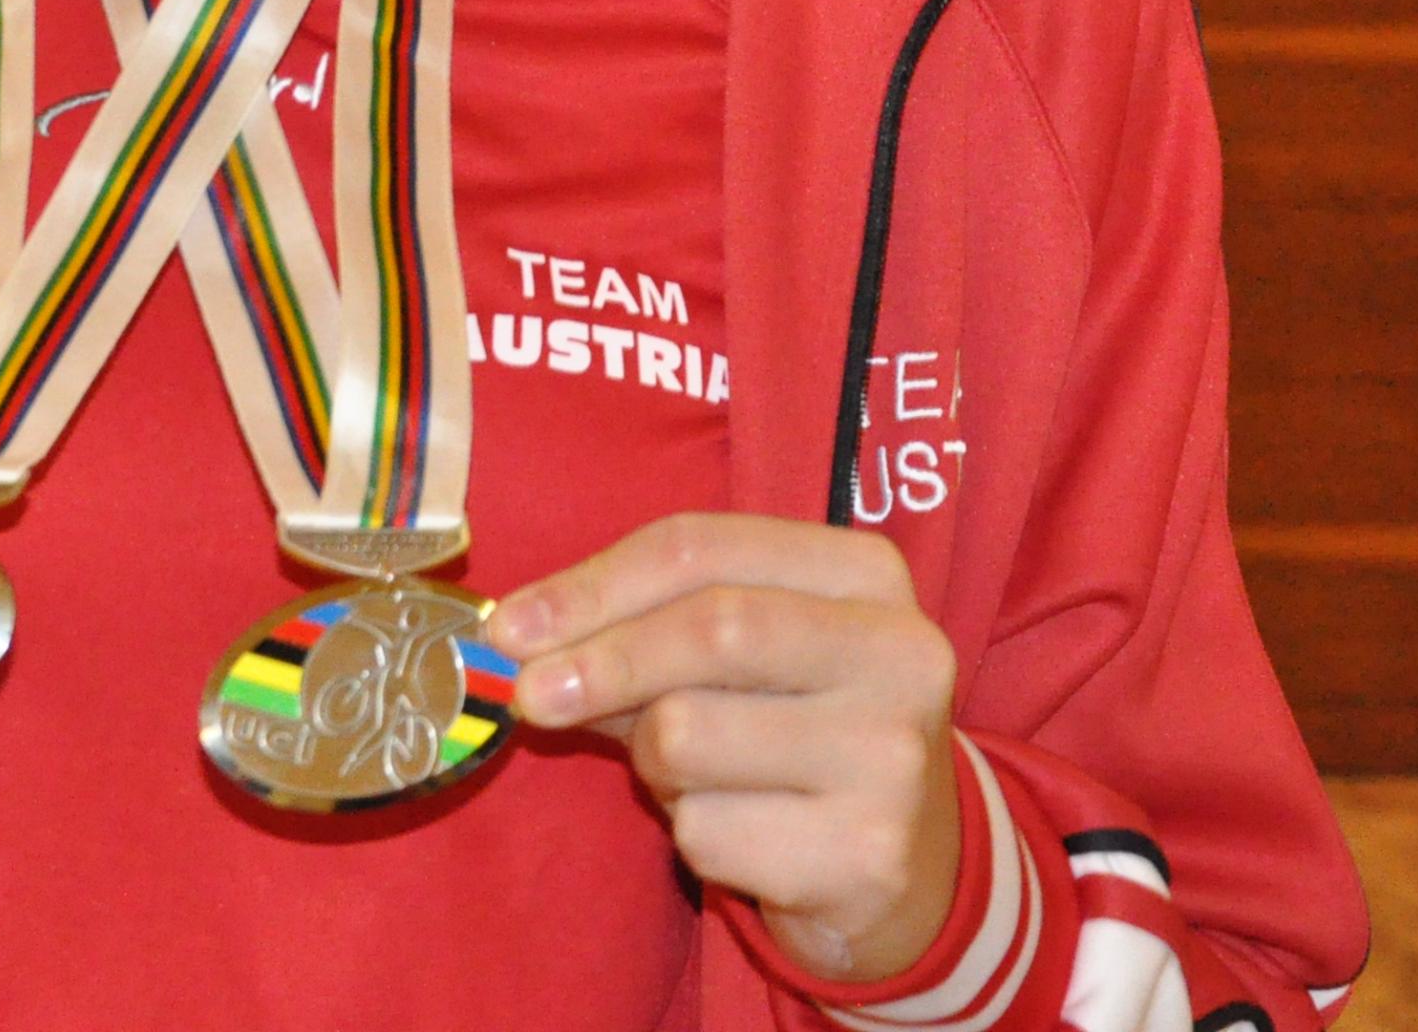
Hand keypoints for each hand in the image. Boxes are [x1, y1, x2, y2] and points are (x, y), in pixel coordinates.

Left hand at [491, 513, 961, 985]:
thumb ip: (638, 627)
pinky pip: (707, 831)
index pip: (702, 548)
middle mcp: (901, 654)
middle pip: (710, 628)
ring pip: (690, 735)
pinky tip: (745, 834)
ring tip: (696, 773)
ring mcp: (893, 758)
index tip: (510, 625)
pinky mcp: (867, 855)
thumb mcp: (736, 657)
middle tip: (530, 695)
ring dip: (652, 761)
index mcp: (868, 574)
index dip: (591, 584)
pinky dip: (692, 834)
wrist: (907, 869)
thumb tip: (515, 636)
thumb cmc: (791, 730)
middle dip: (598, 661)